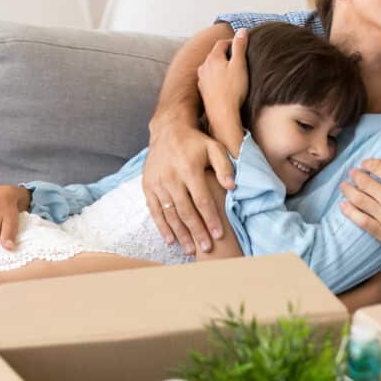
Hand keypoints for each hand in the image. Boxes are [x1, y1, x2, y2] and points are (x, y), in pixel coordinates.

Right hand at [143, 119, 235, 254]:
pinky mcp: (147, 186)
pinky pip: (154, 210)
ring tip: (190, 250)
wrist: (167, 130)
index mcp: (189, 169)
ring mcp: (157, 183)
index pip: (202, 200)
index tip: (219, 235)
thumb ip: (225, 166)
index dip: (210, 219)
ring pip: (170, 214)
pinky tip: (170, 240)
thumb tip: (232, 187)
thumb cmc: (196, 142)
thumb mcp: (214, 147)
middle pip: (186, 211)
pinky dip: (162, 226)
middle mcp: (171, 178)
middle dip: (196, 232)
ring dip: (180, 233)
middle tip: (206, 249)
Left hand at [197, 28, 247, 155]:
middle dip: (225, 54)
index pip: (221, 43)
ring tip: (231, 71)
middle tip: (237, 57)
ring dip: (220, 66)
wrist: (222, 114)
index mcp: (213, 58)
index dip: (232, 42)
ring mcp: (202, 80)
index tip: (240, 44)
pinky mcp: (203, 92)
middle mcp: (204, 67)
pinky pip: (209, 79)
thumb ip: (240, 47)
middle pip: (215, 54)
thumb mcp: (240, 65)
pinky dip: (216, 78)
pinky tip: (224, 84)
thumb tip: (242, 31)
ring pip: (211, 67)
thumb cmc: (233, 90)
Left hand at [339, 146, 380, 257]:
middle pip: (365, 183)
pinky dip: (350, 212)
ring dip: (349, 191)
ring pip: (360, 201)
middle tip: (352, 173)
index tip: (364, 164)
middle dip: (356, 176)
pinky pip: (361, 221)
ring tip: (344, 186)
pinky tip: (343, 206)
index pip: (378, 168)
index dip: (368, 164)